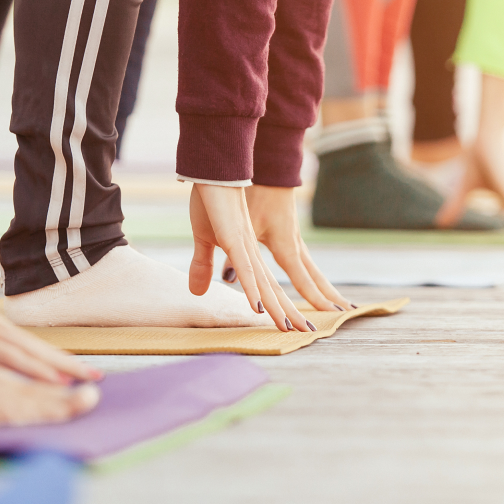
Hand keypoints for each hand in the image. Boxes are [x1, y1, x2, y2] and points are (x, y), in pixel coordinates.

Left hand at [0, 232, 101, 382]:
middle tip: (93, 380)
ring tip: (89, 373)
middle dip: (61, 367)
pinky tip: (55, 362)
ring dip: (59, 359)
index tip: (58, 383)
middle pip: (26, 349)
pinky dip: (39, 351)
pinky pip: (18, 336)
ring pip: (27, 342)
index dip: (28, 368)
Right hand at [188, 184, 312, 331]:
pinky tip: (260, 308)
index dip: (280, 306)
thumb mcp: (204, 239)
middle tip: (306, 333)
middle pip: (274, 289)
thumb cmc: (211, 201)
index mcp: (248, 254)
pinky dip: (252, 290)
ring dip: (278, 308)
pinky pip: (246, 270)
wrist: (213, 171)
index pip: (268, 287)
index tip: (293, 326)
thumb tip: (198, 291)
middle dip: (289, 312)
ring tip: (292, 329)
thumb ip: (203, 265)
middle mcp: (253, 253)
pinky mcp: (234, 239)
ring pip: (264, 285)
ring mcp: (245, 246)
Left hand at [236, 185, 350, 310]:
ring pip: (312, 268)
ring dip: (323, 287)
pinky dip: (311, 274)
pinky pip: (303, 259)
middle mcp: (295, 244)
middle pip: (314, 276)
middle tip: (344, 314)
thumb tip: (227, 279)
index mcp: (285, 246)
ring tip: (340, 303)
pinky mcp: (290, 231)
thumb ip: (231, 255)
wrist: (268, 168)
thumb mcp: (241, 227)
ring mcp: (294, 238)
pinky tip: (313, 279)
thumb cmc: (255, 195)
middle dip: (327, 297)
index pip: (302, 278)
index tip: (331, 315)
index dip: (314, 298)